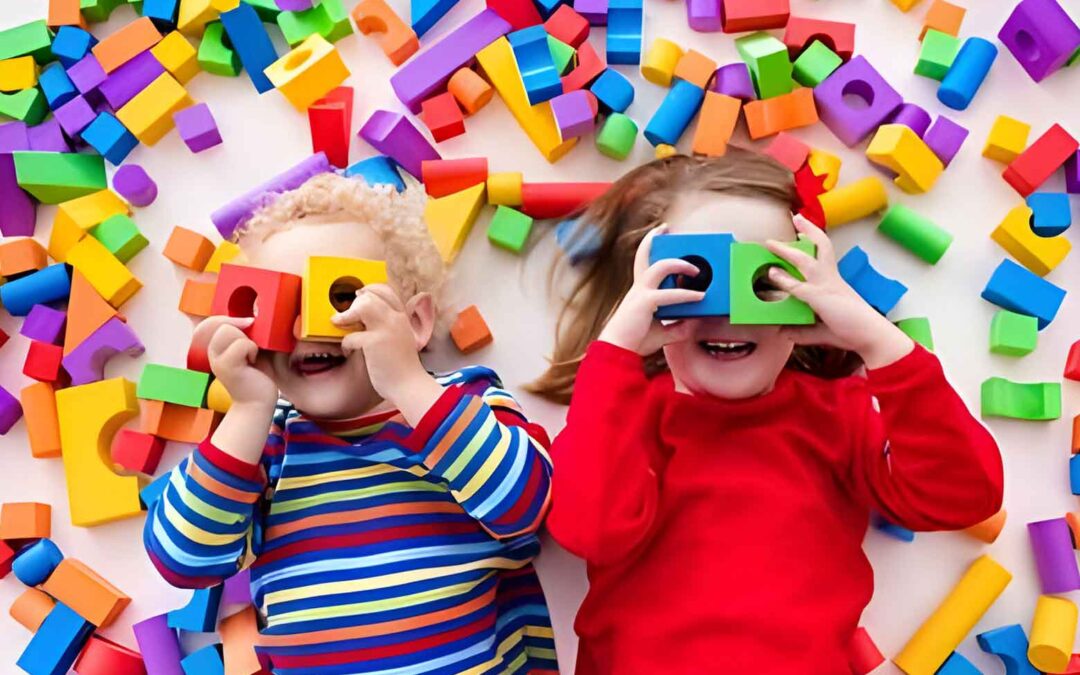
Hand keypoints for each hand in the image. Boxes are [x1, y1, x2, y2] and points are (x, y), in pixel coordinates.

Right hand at [196, 316, 276, 408]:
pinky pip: (242, 344)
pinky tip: (252, 363)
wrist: (259, 402)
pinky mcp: (226, 367)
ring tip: (251, 357)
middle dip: (242, 332)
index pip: (212, 321)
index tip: (249, 326)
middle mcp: (212, 352)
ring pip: (228, 331)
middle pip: (220, 323)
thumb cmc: (259, 376)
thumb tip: (251, 316)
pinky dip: (252, 350)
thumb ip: (246, 333)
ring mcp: (216, 360)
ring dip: (247, 342)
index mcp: (217, 347)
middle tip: (251, 350)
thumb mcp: (252, 348)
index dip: (230, 318)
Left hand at [331, 284, 442, 424]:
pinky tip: (349, 353)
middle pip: (371, 295)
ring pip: (362, 306)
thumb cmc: (402, 366)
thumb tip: (366, 318)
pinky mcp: (374, 342)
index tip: (359, 296)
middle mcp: (396, 318)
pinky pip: (351, 336)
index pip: (386, 291)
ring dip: (346, 316)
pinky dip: (346, 345)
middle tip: (345, 315)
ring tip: (340, 323)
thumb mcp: (401, 338)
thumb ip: (389, 325)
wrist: (409, 385)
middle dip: (354, 303)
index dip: (370, 290)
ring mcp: (386, 329)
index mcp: (403, 317)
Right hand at [598, 224, 706, 355]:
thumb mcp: (663, 333)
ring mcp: (640, 293)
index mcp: (639, 293)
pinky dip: (686, 295)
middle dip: (653, 239)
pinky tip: (700, 297)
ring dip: (680, 265)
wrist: (617, 352)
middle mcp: (638, 288)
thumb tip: (696, 321)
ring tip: (696, 271)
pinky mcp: (645, 303)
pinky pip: (670, 294)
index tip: (659, 237)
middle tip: (665, 228)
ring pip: (660, 267)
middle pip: (644, 256)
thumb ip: (679, 326)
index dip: (649, 248)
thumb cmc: (635, 342)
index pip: (643, 265)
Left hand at [764, 216, 913, 368]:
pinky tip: (773, 273)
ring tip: (770, 244)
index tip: (804, 231)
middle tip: (796, 217)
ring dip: (787, 251)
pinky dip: (784, 280)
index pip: (826, 254)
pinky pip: (798, 286)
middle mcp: (832, 279)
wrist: (872, 336)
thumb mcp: (822, 331)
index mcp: (835, 282)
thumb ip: (803, 331)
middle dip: (808, 230)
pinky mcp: (820, 297)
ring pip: (805, 261)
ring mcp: (826, 286)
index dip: (815, 240)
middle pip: (821, 247)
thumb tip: (784, 332)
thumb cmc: (853, 331)